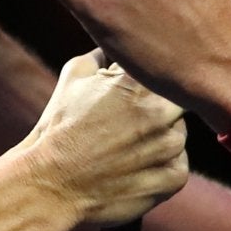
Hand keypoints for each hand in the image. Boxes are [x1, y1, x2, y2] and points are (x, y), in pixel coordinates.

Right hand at [18, 50, 190, 227]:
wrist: (50, 183)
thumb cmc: (58, 129)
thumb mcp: (73, 78)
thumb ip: (102, 55)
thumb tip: (116, 47)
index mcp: (137, 82)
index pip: (164, 71)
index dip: (150, 82)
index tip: (135, 94)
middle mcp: (159, 112)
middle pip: (180, 102)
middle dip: (161, 109)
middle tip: (133, 124)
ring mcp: (168, 146)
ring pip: (179, 135)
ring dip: (161, 139)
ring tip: (127, 150)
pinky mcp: (173, 178)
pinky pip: (179, 166)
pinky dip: (162, 168)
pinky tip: (133, 170)